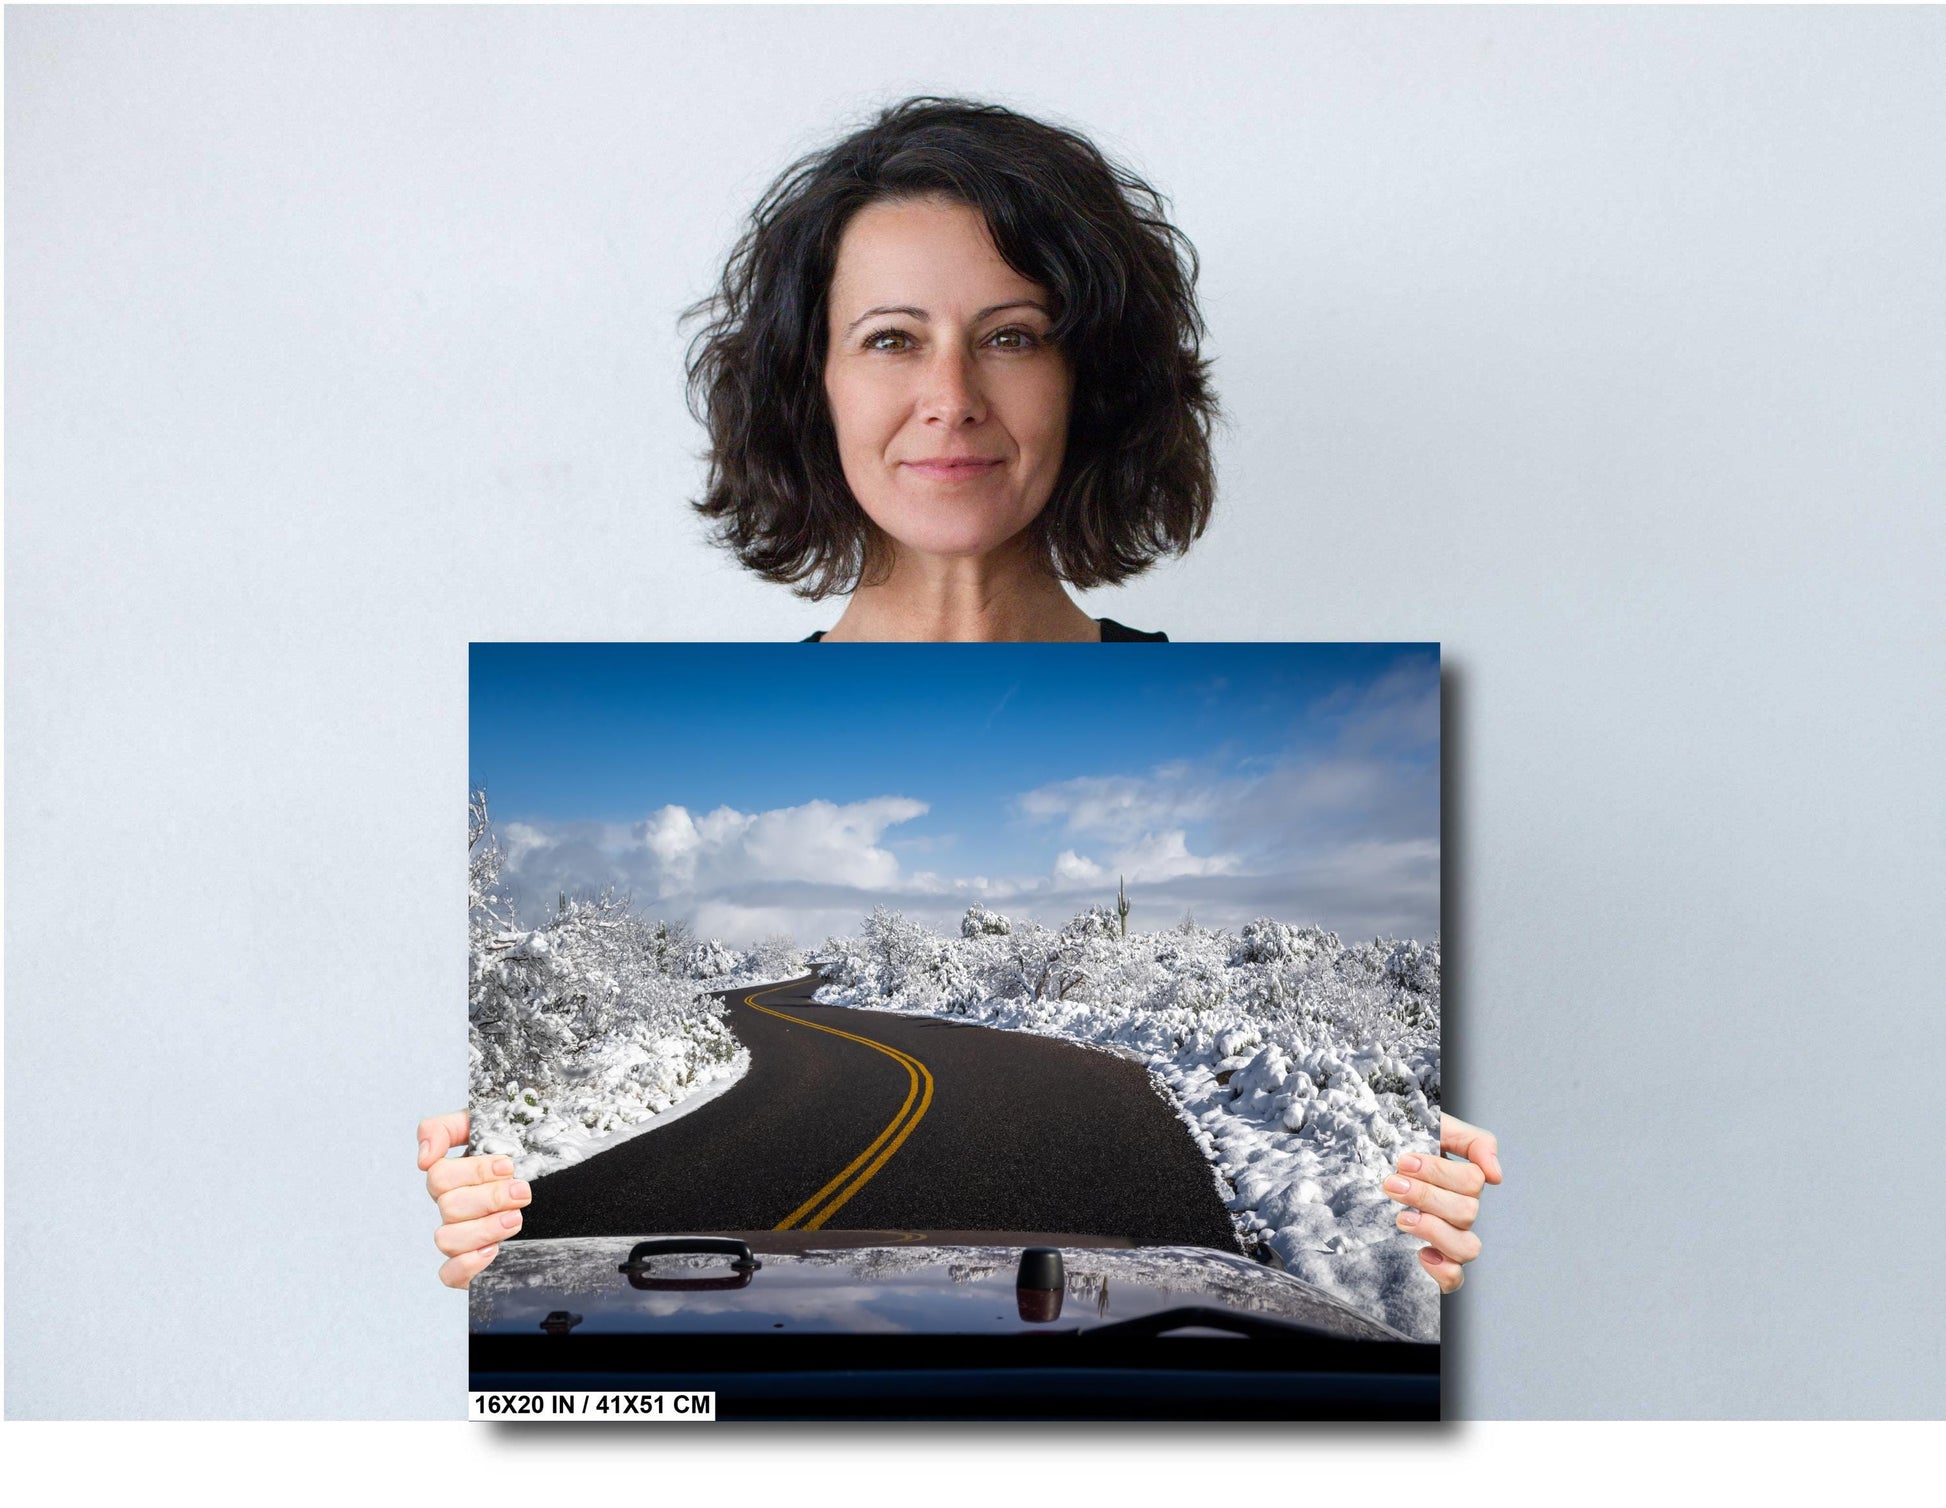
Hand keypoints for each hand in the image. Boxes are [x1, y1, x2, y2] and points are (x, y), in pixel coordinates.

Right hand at [418, 1110, 530, 1288]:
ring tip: (516, 1218)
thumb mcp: (489, 1124)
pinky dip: (466, 1265)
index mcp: (455, 1178)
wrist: (567, 1182)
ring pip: (447, 1239)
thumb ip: (446, 1128)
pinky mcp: (471, 1265)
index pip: (439, 1176)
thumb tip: (423, 1157)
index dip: (473, 1171)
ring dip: (484, 1228)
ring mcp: (462, 1237)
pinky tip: (492, 1251)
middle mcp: (455, 1208)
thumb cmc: (525, 1150)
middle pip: (449, 1207)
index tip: (508, 1166)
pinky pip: (448, 1274)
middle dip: (490, 1198)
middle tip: (521, 1192)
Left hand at [1384, 1112, 1501, 1293]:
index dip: (1439, 1172)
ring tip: (1402, 1218)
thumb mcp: (1436, 1127)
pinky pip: (1454, 1279)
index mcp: (1463, 1181)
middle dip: (1426, 1196)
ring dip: (1434, 1231)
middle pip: (1466, 1212)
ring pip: (1467, 1247)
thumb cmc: (1403, 1143)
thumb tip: (1496, 1176)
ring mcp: (1449, 1238)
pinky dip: (1443, 1271)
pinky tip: (1422, 1254)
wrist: (1365, 1158)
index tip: (1403, 1162)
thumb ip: (1473, 1141)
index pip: (1472, 1181)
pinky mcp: (1434, 1262)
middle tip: (1392, 1184)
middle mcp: (1460, 1212)